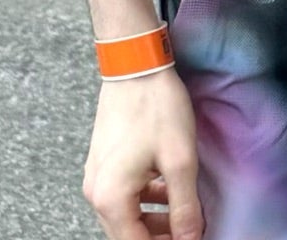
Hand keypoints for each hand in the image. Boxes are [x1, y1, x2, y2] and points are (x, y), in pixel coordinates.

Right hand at [82, 67, 202, 239]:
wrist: (135, 64)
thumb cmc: (156, 107)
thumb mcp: (180, 160)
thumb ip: (185, 207)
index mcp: (111, 198)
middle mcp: (96, 193)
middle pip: (127, 234)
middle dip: (159, 236)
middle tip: (190, 230)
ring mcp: (96, 176)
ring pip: (126, 215)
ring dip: (153, 220)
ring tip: (184, 213)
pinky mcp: (102, 161)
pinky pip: (122, 194)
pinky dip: (144, 199)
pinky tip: (167, 189)